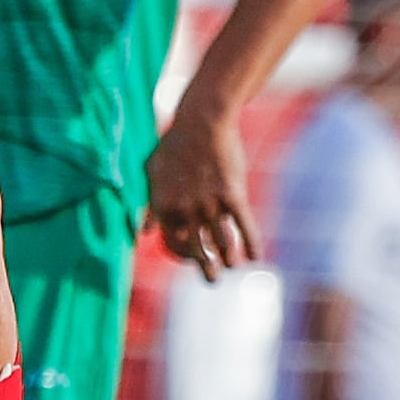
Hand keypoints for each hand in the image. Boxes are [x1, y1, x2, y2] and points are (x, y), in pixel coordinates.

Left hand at [145, 91, 259, 277]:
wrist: (202, 120)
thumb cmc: (175, 145)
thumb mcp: (153, 173)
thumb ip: (149, 206)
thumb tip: (142, 235)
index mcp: (165, 206)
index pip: (171, 245)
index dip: (182, 256)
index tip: (192, 257)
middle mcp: (186, 209)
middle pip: (196, 251)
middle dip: (206, 270)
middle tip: (212, 279)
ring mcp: (210, 203)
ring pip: (222, 244)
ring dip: (230, 260)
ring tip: (234, 266)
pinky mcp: (233, 194)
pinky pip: (245, 227)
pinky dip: (251, 244)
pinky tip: (257, 257)